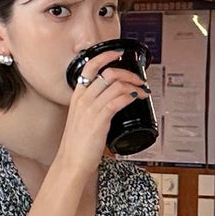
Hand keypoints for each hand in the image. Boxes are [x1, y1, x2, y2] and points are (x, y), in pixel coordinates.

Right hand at [54, 52, 151, 176]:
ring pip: (116, 85)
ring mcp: (91, 108)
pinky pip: (119, 99)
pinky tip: (137, 97)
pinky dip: (131, 95)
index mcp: (77, 96)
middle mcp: (83, 99)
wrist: (72, 162)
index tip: (118, 53)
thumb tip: (112, 102)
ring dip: (134, 85)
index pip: (90, 67)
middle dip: (127, 73)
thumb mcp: (82, 119)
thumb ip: (94, 108)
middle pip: (107, 73)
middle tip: (138, 79)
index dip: (105, 56)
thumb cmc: (77, 144)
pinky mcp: (100, 119)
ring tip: (143, 90)